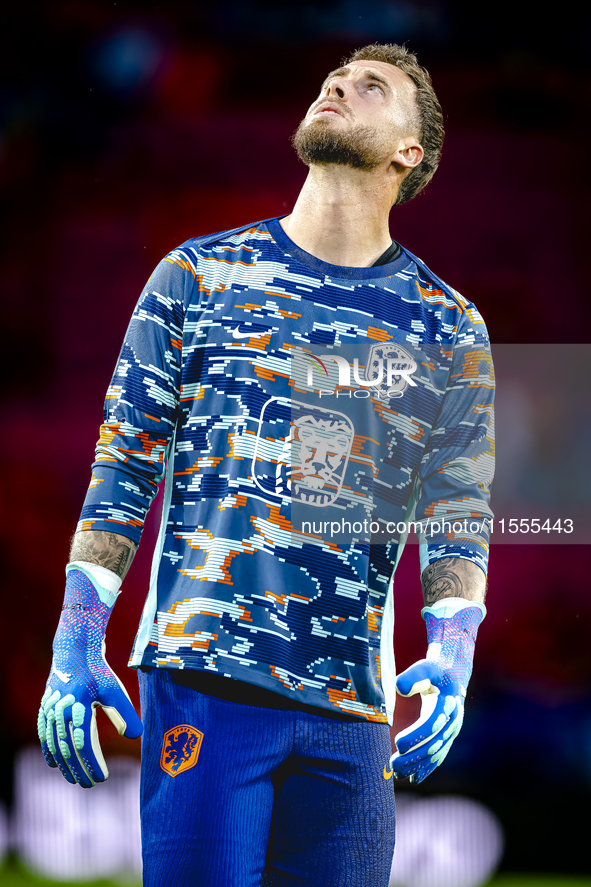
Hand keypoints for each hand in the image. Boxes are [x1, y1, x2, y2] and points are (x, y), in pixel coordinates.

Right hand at [38, 566, 141, 787]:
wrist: (74, 652)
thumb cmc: (98, 672)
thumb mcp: (115, 691)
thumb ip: (125, 714)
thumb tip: (136, 737)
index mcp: (79, 706)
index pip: (84, 743)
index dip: (92, 763)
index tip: (102, 778)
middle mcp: (61, 710)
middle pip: (68, 749)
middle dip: (79, 770)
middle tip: (90, 785)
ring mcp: (50, 711)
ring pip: (55, 745)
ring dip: (65, 765)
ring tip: (75, 780)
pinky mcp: (45, 710)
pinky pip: (44, 736)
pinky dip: (49, 751)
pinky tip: (55, 764)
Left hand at [388, 599, 484, 783]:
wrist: (453, 675)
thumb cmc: (436, 670)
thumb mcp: (426, 666)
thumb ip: (413, 675)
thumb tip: (399, 687)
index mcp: (448, 704)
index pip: (433, 724)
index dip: (416, 735)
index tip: (398, 743)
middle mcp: (453, 721)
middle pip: (434, 744)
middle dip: (414, 756)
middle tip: (393, 765)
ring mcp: (451, 731)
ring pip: (436, 753)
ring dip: (417, 765)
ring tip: (397, 773)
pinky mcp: (447, 737)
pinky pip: (438, 756)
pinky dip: (427, 767)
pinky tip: (414, 778)